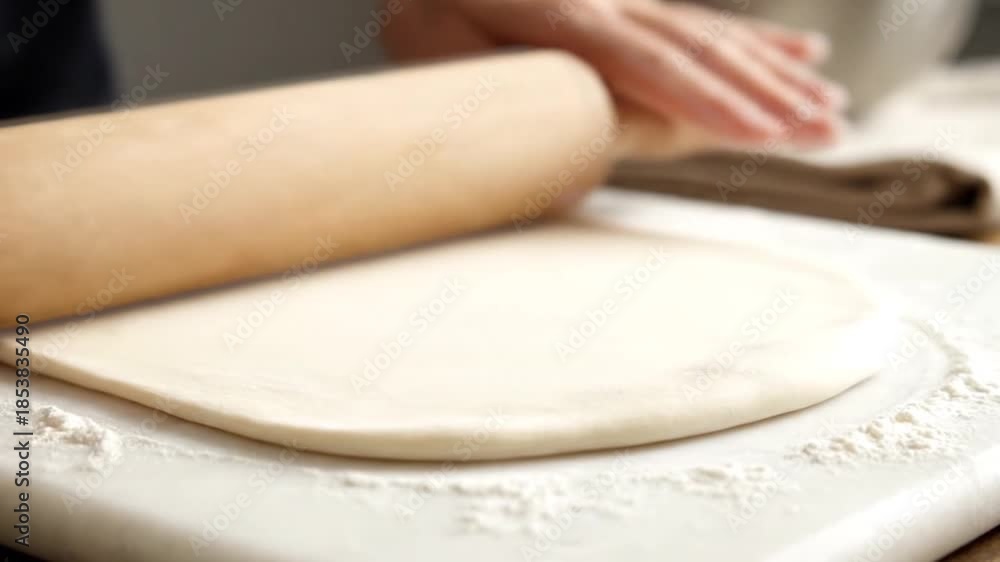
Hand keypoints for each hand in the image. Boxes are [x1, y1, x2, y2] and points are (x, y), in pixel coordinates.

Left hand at [381, 0, 846, 146]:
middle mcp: (611, 4)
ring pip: (715, 39)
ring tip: (832, 106)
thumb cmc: (426, 14)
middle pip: (702, 52)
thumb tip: (565, 143)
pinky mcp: (633, 5)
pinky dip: (755, 42)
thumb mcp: (438, 48)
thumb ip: (502, 87)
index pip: (652, 66)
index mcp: (567, 18)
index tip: (764, 135)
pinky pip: (703, 24)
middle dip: (769, 96)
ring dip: (777, 74)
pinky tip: (800, 52)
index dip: (708, 103)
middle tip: (828, 132)